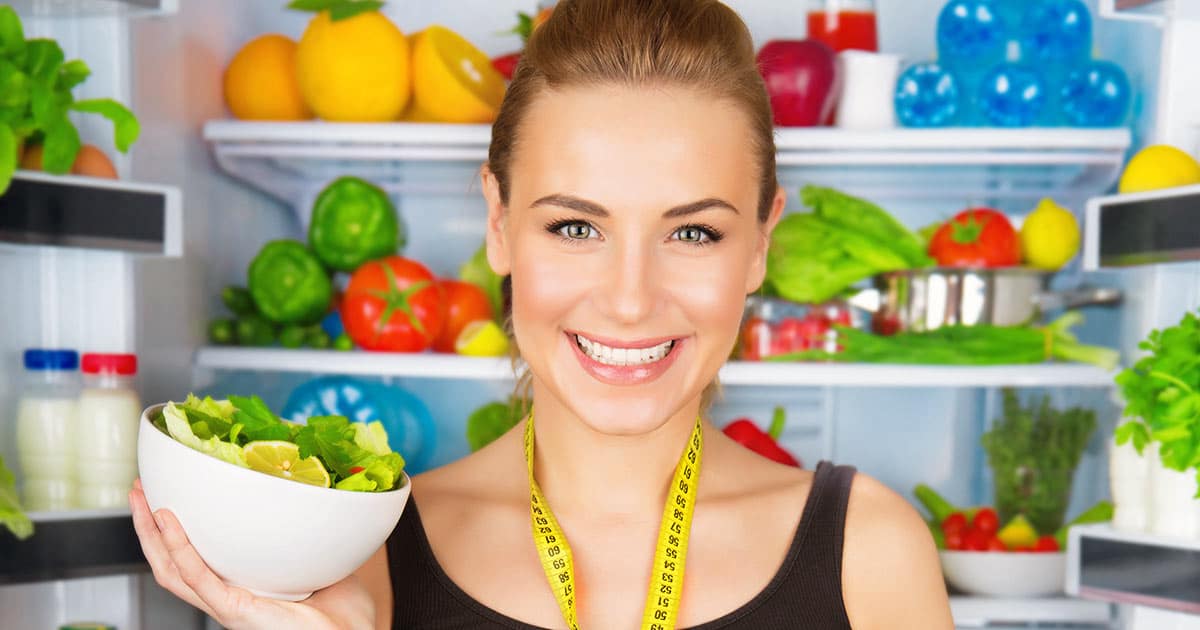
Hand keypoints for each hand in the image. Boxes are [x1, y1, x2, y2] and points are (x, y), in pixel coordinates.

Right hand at [129, 479, 375, 629]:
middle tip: (138, 490)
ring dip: (151, 533)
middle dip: (148, 526)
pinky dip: (179, 548)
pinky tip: (167, 521)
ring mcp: (227, 605)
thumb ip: (305, 529)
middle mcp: (226, 597)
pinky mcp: (233, 610)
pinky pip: (197, 577)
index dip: (172, 530)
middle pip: (170, 561)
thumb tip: (313, 489)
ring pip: (173, 569)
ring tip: (140, 499)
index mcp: (240, 587)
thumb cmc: (342, 610)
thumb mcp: (315, 557)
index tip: (164, 493)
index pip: (193, 558)